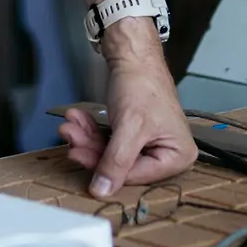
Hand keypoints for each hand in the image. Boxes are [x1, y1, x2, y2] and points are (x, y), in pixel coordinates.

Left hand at [58, 21, 196, 197]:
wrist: (133, 54)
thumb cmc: (141, 85)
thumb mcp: (129, 127)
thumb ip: (115, 161)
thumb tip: (101, 192)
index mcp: (178, 157)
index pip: (135, 176)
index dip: (104, 167)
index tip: (77, 154)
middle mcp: (167, 153)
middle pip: (121, 163)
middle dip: (90, 147)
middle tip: (69, 136)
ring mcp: (150, 142)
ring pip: (111, 151)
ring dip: (87, 137)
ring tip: (70, 124)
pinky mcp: (134, 132)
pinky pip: (110, 139)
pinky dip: (92, 130)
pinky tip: (78, 119)